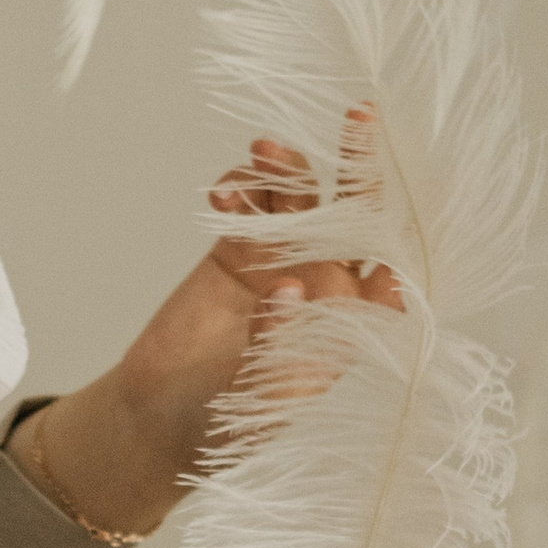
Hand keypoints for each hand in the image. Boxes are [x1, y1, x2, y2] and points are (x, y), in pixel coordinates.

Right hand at [22, 116, 406, 540]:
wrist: (158, 422)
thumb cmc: (225, 428)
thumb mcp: (260, 398)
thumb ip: (277, 342)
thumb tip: (291, 286)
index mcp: (345, 329)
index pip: (385, 280)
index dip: (390, 246)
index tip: (378, 225)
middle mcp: (320, 290)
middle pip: (352, 220)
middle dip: (358, 170)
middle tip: (359, 119)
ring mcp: (276, 265)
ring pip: (297, 203)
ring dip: (286, 171)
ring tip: (263, 153)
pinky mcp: (232, 254)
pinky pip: (246, 207)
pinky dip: (238, 189)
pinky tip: (223, 193)